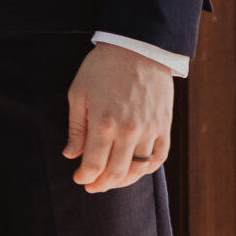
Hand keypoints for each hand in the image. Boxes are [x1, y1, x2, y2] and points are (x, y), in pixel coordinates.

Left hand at [63, 43, 174, 193]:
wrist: (137, 49)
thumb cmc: (101, 69)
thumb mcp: (78, 93)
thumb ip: (76, 128)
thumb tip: (70, 155)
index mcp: (103, 123)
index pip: (94, 164)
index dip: (85, 176)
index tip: (78, 179)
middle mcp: (129, 131)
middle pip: (116, 172)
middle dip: (102, 184)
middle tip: (92, 186)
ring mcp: (150, 130)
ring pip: (139, 169)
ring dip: (124, 181)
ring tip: (111, 182)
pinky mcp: (164, 126)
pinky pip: (159, 157)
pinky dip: (147, 169)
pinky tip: (136, 171)